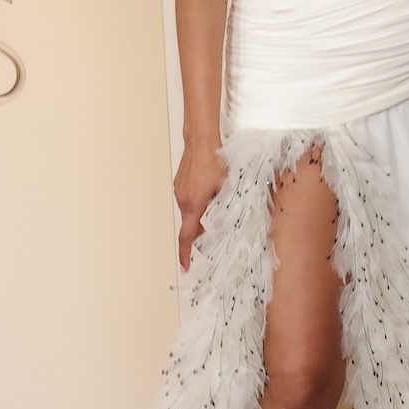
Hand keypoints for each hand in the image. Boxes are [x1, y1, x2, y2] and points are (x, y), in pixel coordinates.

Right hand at [173, 139, 226, 269]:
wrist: (201, 141)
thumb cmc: (213, 160)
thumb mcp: (226, 187)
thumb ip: (226, 205)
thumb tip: (229, 219)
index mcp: (193, 204)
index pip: (187, 236)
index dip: (185, 254)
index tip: (185, 266)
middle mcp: (183, 200)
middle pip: (189, 226)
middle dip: (198, 234)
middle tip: (210, 238)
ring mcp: (179, 191)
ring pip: (189, 213)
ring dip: (199, 217)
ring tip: (213, 210)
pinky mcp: (179, 184)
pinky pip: (187, 201)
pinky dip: (196, 205)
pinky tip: (208, 196)